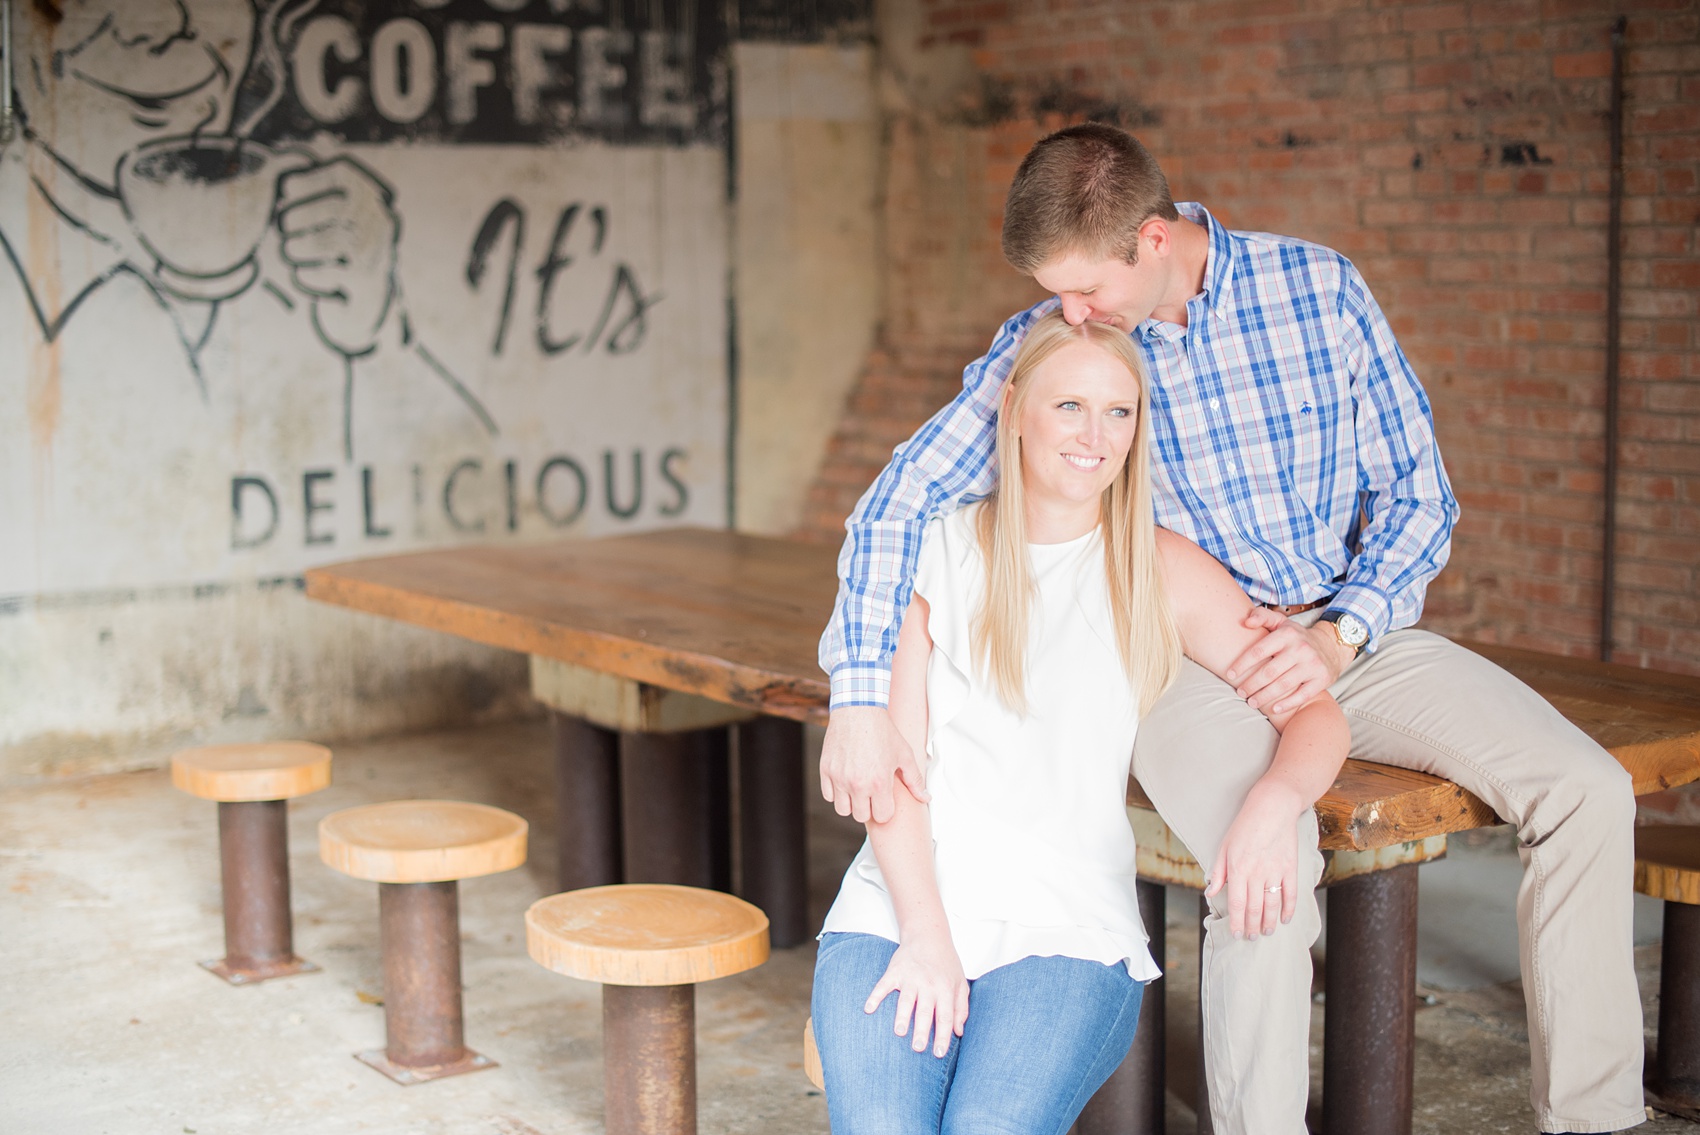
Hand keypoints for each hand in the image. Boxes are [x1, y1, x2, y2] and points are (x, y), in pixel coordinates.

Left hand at [276, 156, 399, 355]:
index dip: (306, 180)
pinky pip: (327, 273)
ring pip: (328, 242)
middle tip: (282, 229)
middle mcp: (381, 219)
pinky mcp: (368, 280)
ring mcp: (378, 250)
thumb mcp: (337, 207)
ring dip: (297, 249)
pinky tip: (302, 275)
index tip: (285, 193)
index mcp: (372, 195)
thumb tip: (310, 141)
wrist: (368, 294)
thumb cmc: (343, 240)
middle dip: (296, 219)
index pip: (340, 175)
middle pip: (332, 210)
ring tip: (288, 252)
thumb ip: (321, 175)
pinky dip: (307, 276)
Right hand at [820, 706, 929, 823]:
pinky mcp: (826, 770)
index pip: (882, 816)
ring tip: (858, 789)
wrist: (859, 710)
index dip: (885, 809)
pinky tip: (846, 781)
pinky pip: (828, 796)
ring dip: (851, 803)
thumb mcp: (904, 754)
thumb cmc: (883, 731)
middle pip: (861, 816)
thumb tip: (925, 798)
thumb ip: (915, 780)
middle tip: (872, 793)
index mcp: (879, 783)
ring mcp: (839, 778)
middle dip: (869, 808)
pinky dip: (836, 792)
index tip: (885, 798)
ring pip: (842, 810)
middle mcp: (858, 784)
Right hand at [864, 933, 968, 1056]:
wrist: (928, 935)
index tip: (938, 1054)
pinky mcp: (895, 971)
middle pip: (925, 1011)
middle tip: (918, 1049)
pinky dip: (875, 996)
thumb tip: (959, 1032)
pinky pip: (884, 985)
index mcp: (945, 989)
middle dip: (921, 1030)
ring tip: (899, 1032)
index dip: (943, 1036)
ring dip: (902, 1015)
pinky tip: (869, 1008)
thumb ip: (961, 1008)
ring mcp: (910, 977)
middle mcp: (928, 984)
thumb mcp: (960, 983)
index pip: (945, 1016)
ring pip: (906, 999)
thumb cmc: (946, 963)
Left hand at [1204, 781, 1303, 939]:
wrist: (1272, 808)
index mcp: (1238, 869)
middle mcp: (1257, 874)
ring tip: (1266, 932)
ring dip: (1269, 922)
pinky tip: (1285, 919)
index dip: (1237, 922)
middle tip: (1251, 938)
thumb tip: (1210, 892)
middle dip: (1252, 926)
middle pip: (1255, 908)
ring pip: (1272, 905)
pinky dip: (1288, 909)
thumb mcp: (1224, 847)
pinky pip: (1290, 894)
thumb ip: (1218, 873)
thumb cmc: (1244, 826)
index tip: (1237, 934)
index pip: (1237, 904)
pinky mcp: (1290, 868)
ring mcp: (1275, 872)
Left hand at [1225, 608, 1352, 714]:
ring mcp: (1312, 665)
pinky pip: (1302, 695)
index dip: (1242, 664)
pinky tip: (1274, 709)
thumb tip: (1245, 622)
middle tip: (1240, 692)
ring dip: (1264, 696)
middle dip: (1251, 684)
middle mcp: (1300, 649)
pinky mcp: (1322, 679)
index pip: (1259, 651)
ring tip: (1251, 702)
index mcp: (1287, 634)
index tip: (1230, 674)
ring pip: (1283, 685)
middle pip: (1269, 672)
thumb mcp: (1281, 622)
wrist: (1330, 646)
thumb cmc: (1296, 637)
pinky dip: (1288, 703)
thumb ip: (1261, 616)